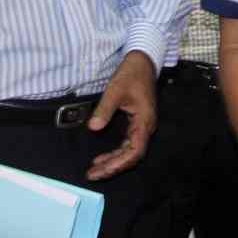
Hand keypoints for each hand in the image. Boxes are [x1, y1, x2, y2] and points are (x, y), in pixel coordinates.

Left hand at [85, 51, 156, 179]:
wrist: (142, 62)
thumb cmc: (132, 74)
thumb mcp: (115, 90)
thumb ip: (104, 109)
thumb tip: (93, 128)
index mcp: (144, 121)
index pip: (135, 151)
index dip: (119, 162)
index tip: (102, 168)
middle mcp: (145, 127)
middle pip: (132, 155)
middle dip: (113, 167)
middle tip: (92, 175)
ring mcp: (141, 126)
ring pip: (129, 152)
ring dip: (113, 162)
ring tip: (94, 170)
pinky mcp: (136, 123)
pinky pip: (127, 144)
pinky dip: (115, 153)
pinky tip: (102, 158)